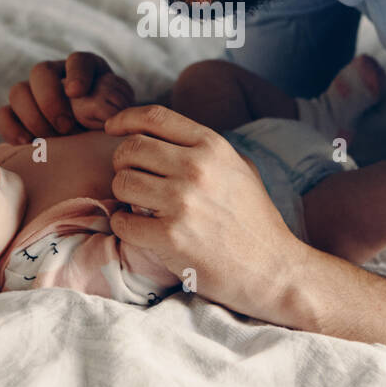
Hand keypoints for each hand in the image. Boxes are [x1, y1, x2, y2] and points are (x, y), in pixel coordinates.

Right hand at [0, 52, 134, 143]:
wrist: (96, 149)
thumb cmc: (110, 127)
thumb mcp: (120, 114)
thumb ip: (114, 106)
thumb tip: (103, 109)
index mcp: (87, 70)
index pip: (78, 60)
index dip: (76, 73)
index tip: (77, 92)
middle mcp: (57, 76)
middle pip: (40, 71)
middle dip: (50, 100)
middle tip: (66, 126)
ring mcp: (34, 95)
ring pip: (18, 92)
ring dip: (33, 117)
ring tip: (52, 138)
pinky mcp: (18, 116)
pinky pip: (2, 115)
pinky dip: (11, 128)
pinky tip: (28, 143)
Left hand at [103, 104, 304, 320]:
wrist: (273, 269)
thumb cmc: (255, 220)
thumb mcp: (240, 168)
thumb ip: (205, 149)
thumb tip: (166, 137)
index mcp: (212, 147)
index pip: (155, 117)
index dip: (126, 118)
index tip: (112, 128)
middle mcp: (196, 168)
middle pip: (130, 148)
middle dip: (122, 162)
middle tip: (130, 177)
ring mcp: (182, 202)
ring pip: (122, 182)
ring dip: (122, 194)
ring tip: (137, 204)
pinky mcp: (171, 236)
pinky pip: (123, 222)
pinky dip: (123, 225)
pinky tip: (137, 228)